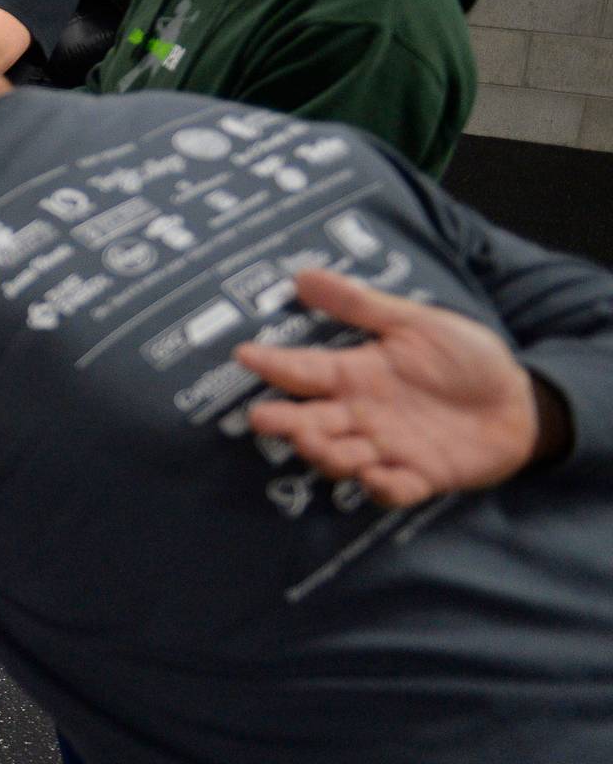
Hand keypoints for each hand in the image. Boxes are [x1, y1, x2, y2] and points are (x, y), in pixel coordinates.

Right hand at [233, 268, 537, 507]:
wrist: (520, 401)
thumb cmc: (465, 358)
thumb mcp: (415, 322)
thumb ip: (360, 304)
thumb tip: (301, 274)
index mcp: (357, 375)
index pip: (306, 370)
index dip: (275, 364)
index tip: (244, 354)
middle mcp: (362, 414)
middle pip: (312, 422)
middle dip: (286, 423)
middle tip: (264, 419)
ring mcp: (388, 448)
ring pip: (342, 458)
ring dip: (327, 454)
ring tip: (319, 443)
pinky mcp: (420, 476)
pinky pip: (393, 488)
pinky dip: (382, 487)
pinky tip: (374, 477)